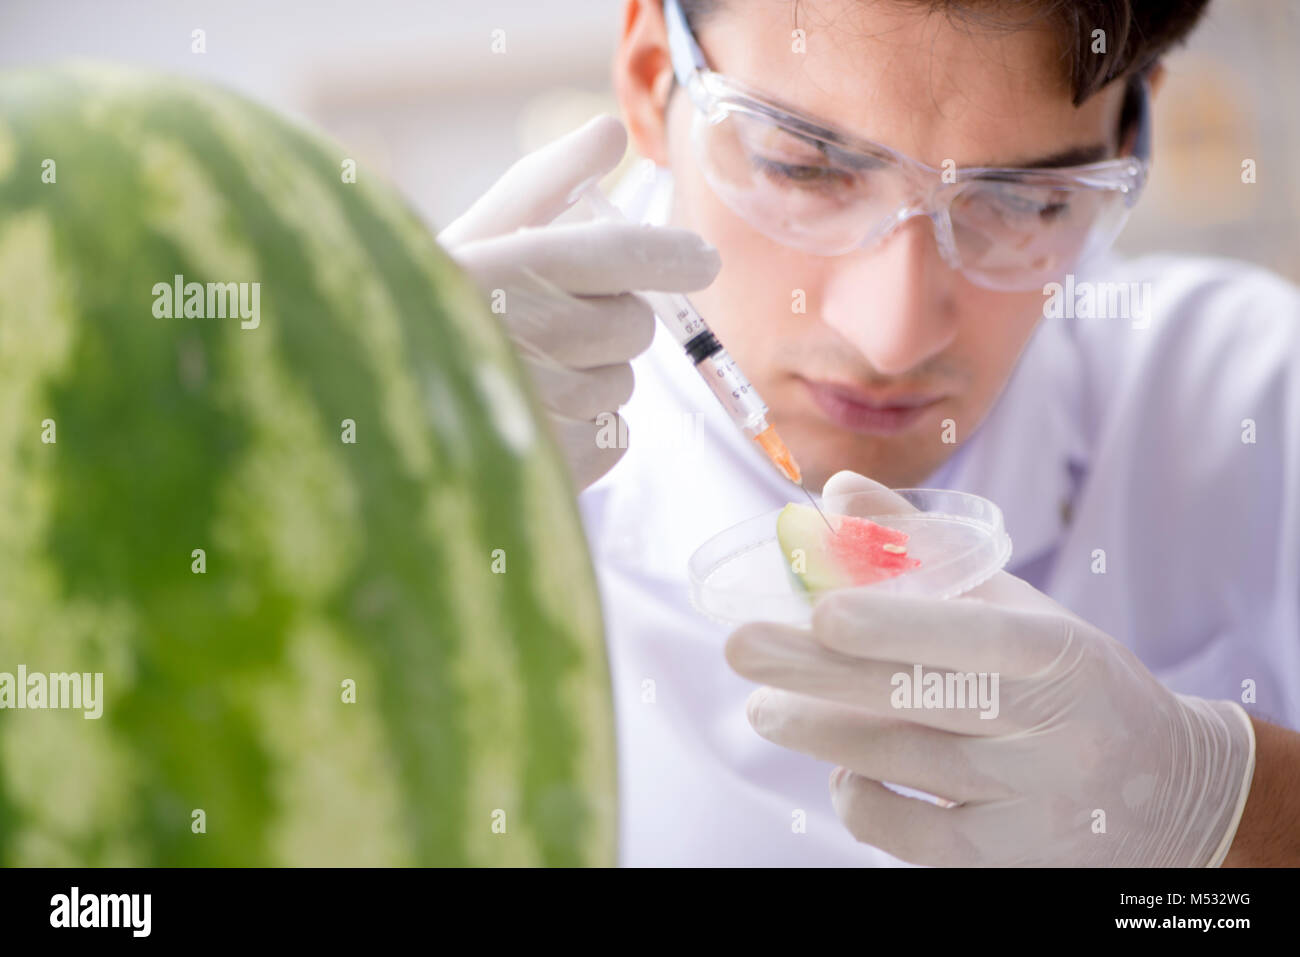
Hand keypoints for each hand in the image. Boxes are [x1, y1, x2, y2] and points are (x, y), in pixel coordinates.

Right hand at [438, 114, 720, 489]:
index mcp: (498, 266)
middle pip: (632, 324)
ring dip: (592, 380)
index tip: (701, 261)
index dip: (669, 257)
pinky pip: (615, 439)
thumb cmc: (423, 318)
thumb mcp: (470, 243)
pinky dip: (588, 435)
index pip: (616, 254)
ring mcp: (537, 409)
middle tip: (549, 327)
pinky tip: (535, 426)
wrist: (365, 410)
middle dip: (607, 323)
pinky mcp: (549, 472)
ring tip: (526, 382)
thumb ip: (543, 185)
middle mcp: (520, 334)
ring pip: (623, 384)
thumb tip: (611, 131)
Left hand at [725, 470, 1256, 865]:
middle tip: (741, 648)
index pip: (974, 638)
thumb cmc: (1068, 681)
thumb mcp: (1019, 610)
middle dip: (816, 674)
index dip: (897, 625)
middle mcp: (1054, 734)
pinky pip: (907, 837)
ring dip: (817, 731)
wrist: (1167, 792)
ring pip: (900, 767)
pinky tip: (842, 770)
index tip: (821, 609)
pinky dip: (859, 797)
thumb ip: (925, 550)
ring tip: (765, 709)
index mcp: (1060, 655)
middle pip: (919, 702)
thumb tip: (838, 492)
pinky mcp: (1009, 863)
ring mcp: (1033, 807)